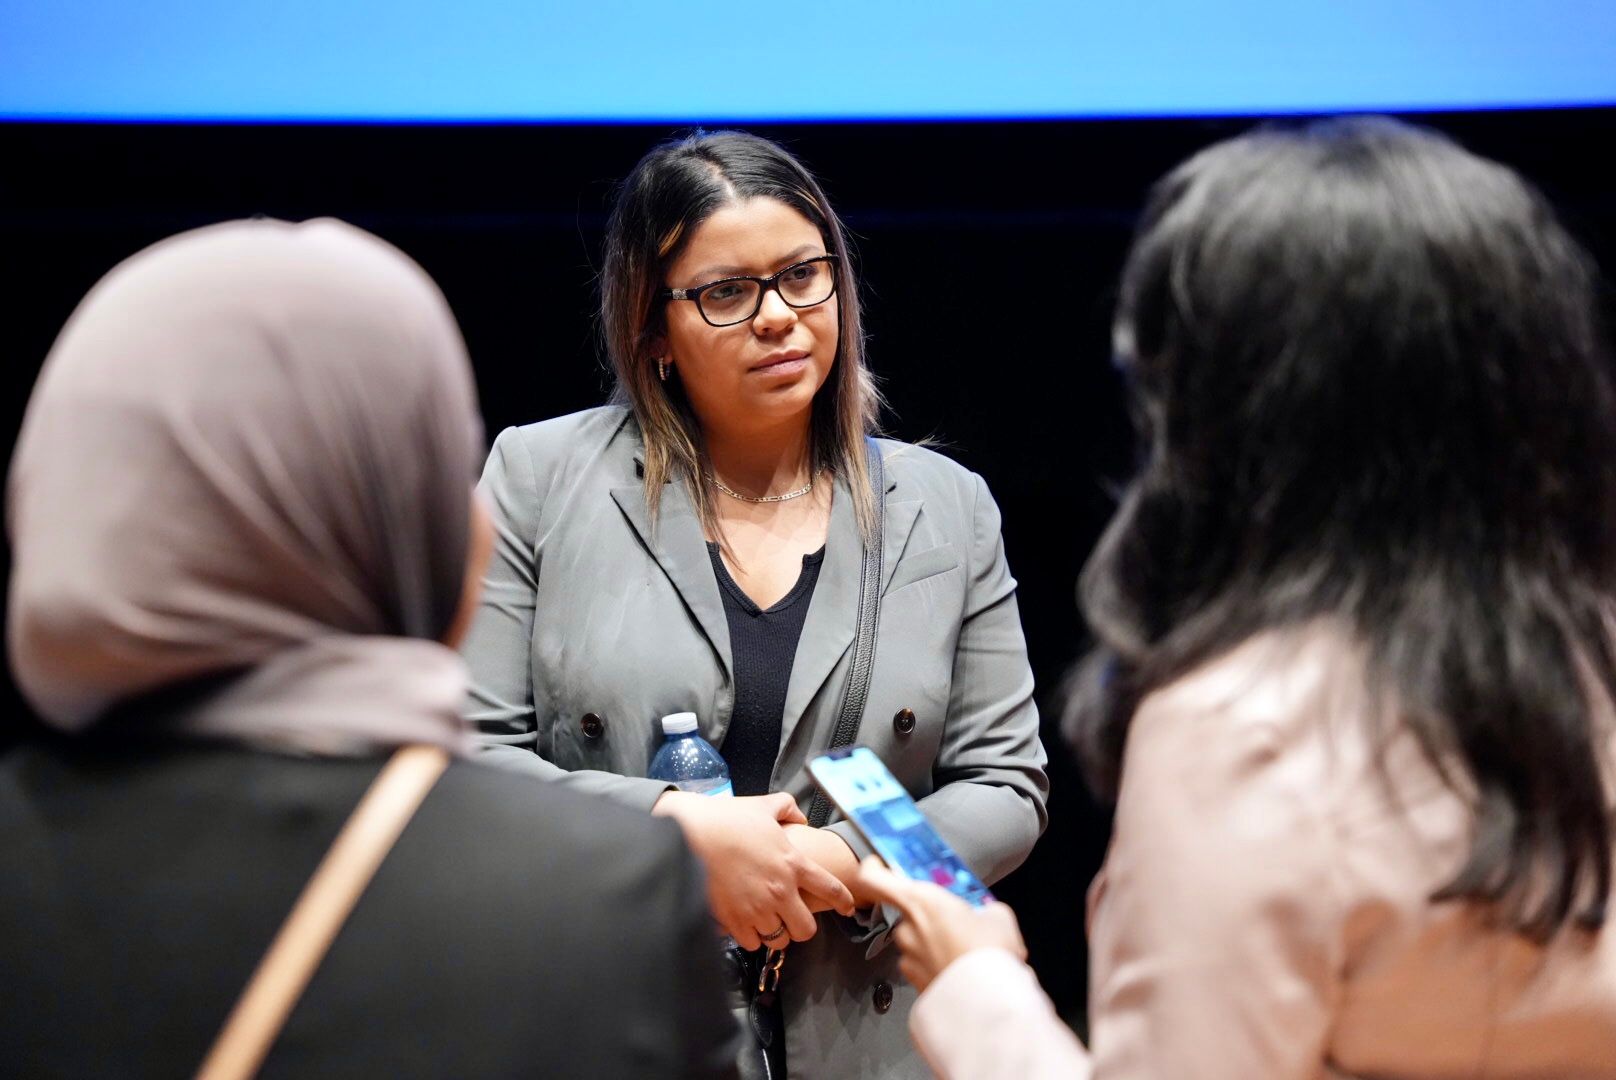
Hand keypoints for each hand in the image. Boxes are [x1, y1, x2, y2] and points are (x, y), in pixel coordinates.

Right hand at [654, 791, 855, 947]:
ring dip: (775, 932)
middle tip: (792, 917)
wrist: (688, 834)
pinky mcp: (734, 921)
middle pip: (807, 929)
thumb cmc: (724, 818)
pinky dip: (751, 937)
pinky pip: (752, 943)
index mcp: (793, 863)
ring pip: (780, 941)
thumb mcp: (763, 805)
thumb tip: (799, 817)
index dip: (844, 901)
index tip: (848, 908)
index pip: (831, 889)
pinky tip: (745, 924)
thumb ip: (787, 808)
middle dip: (801, 926)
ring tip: (766, 921)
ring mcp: (757, 909)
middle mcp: (780, 891)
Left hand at [855, 856, 1026, 991]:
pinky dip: (937, 965)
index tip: (881, 864)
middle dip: (929, 916)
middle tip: (955, 921)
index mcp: (920, 901)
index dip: (874, 868)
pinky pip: (923, 965)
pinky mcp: (914, 983)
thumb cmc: (989, 952)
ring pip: (917, 941)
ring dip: (935, 942)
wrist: (989, 1003)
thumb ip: (983, 909)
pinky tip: (961, 970)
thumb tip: (985, 914)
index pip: (874, 878)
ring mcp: (908, 958)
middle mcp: (906, 928)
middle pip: (907, 913)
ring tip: (966, 951)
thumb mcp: (998, 916)